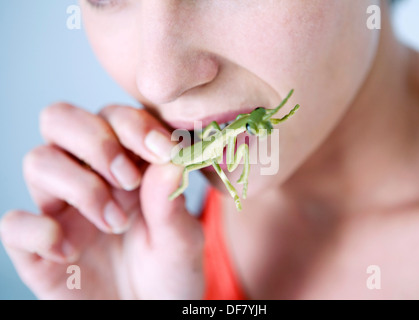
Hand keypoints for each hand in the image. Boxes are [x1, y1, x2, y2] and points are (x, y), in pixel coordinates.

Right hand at [0, 103, 203, 298]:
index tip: (164, 152)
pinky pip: (14, 224)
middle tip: (127, 180)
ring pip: (38, 160)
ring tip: (116, 223)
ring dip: (81, 187)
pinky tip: (72, 253)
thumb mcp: (183, 241)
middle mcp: (87, 178)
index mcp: (126, 166)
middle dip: (96, 141)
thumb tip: (169, 160)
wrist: (147, 315)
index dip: (134, 126)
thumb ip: (173, 203)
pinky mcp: (38, 248)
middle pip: (61, 119)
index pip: (112, 116)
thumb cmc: (168, 274)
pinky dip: (40, 232)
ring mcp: (60, 211)